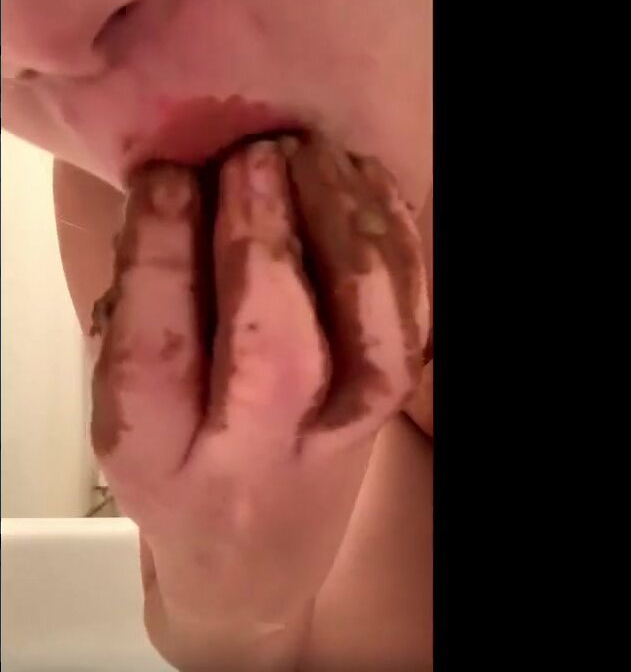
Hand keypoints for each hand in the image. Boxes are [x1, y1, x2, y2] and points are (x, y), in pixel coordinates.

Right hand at [90, 133, 428, 666]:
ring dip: (346, 238)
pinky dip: (397, 252)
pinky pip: (412, 332)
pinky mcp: (384, 417)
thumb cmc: (177, 473)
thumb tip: (174, 197)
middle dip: (264, 246)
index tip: (169, 179)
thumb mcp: (127, 411)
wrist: (250, 564)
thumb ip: (143, 321)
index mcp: (157, 452)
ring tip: (314, 157)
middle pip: (275, 354)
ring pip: (369, 346)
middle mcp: (253, 455)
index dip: (164, 257)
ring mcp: (336, 439)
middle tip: (253, 157)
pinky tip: (368, 188)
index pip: (155, 353)